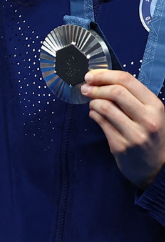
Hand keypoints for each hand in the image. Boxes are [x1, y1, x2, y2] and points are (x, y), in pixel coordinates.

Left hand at [82, 69, 164, 188]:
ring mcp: (135, 135)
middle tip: (85, 88)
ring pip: (105, 107)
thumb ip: (131, 96)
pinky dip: (94, 115)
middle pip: (116, 92)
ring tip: (93, 103)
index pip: (127, 80)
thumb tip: (99, 77)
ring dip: (93, 102)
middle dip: (95, 87)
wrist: (155, 168)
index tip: (91, 75)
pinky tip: (95, 115)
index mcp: (156, 107)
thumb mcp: (149, 112)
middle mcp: (148, 120)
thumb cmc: (149, 134)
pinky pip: (101, 122)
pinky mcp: (121, 146)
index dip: (104, 74)